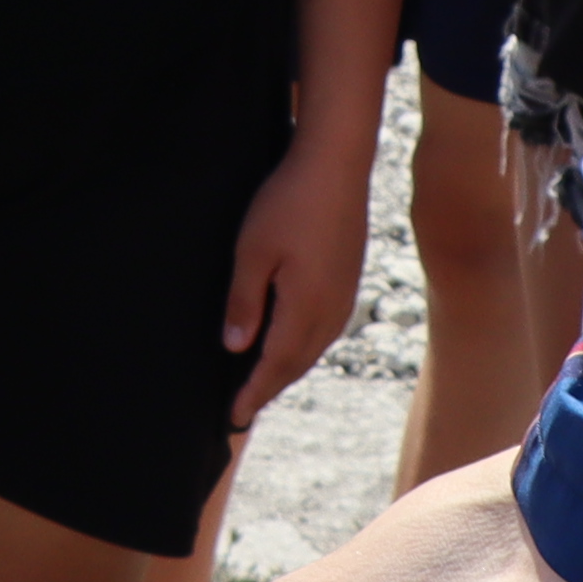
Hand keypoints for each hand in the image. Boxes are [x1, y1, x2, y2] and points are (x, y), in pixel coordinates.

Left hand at [217, 137, 367, 425]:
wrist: (336, 164)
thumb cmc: (288, 203)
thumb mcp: (251, 252)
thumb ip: (244, 303)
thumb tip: (234, 348)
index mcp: (306, 308)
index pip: (275, 365)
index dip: (253, 393)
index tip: (234, 417)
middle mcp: (331, 310)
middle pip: (297, 363)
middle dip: (269, 388)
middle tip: (243, 409)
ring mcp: (344, 295)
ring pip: (313, 348)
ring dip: (288, 369)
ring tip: (262, 383)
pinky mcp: (348, 279)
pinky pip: (325, 329)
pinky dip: (303, 347)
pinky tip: (291, 343)